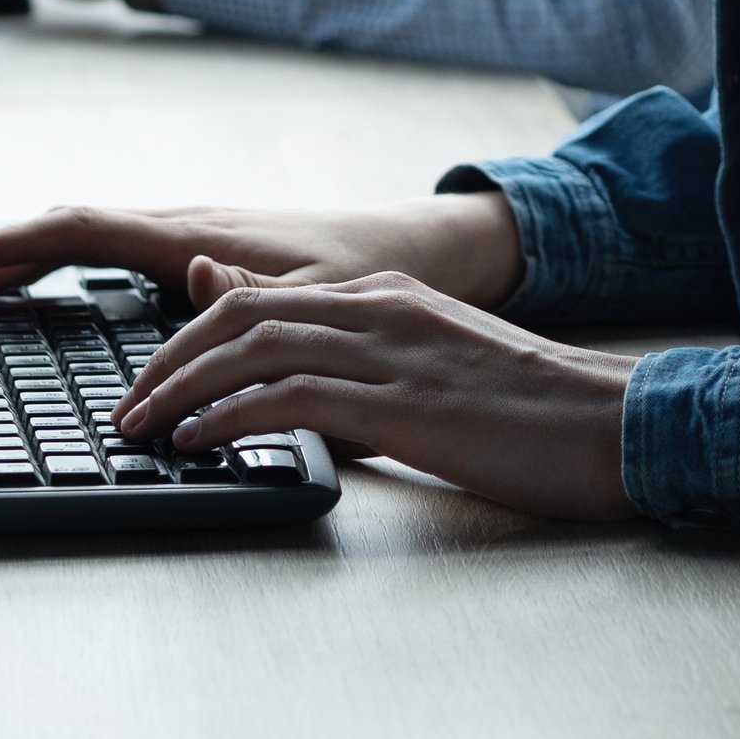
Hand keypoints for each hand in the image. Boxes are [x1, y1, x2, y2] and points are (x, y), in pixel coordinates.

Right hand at [0, 194, 524, 317]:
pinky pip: (110, 251)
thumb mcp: (321, 303)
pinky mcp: (199, 251)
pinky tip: (44, 290)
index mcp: (199, 237)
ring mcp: (188, 235)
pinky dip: (63, 263)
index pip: (87, 230)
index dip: (19, 241)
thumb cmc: (372, 277)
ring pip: (86, 238)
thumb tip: (192, 281)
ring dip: (25, 260)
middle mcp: (185, 227)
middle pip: (69, 232)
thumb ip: (258, 299)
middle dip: (0, 257)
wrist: (421, 252)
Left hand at [117, 260, 631, 521]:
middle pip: (240, 314)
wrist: (613, 424)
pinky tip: (198, 441)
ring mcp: (391, 351)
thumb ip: (362, 358)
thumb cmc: (532, 412)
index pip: (261, 297)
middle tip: (126, 410)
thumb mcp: (434, 369)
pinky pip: (291, 396)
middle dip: (167, 359)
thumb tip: (300, 372)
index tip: (151, 380)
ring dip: (180, 389)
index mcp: (390, 297)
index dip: (191, 335)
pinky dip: (230, 415)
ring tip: (141, 428)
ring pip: (252, 348)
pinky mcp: (401, 403)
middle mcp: (381, 309)